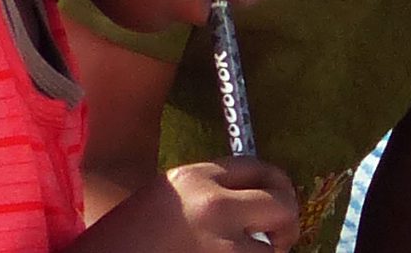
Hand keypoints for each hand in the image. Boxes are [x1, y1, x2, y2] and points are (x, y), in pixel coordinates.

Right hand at [77, 157, 298, 251]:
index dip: (275, 184)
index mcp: (195, 178)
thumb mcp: (164, 199)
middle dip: (288, 220)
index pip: (258, 166)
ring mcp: (221, 245)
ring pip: (272, 249)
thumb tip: (252, 205)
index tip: (279, 201)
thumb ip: (204, 194)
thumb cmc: (122, 243)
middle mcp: (213, 204)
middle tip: (281, 239)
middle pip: (280, 200)